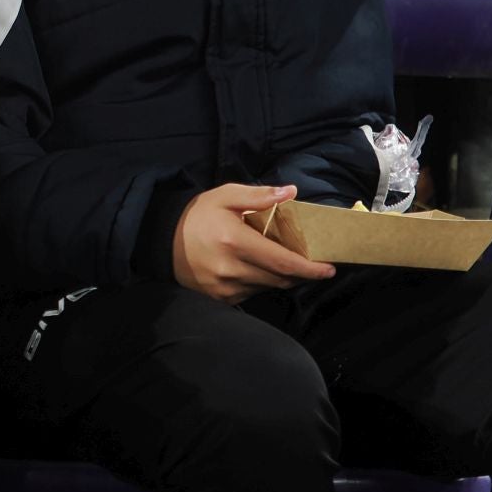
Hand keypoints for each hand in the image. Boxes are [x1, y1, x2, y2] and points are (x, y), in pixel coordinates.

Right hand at [173, 183, 335, 303]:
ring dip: (280, 277)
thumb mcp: (225, 196)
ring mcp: (225, 287)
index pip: (283, 263)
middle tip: (312, 263)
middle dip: (300, 273)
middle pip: (280, 279)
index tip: (329, 268)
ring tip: (280, 261)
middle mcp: (231, 268)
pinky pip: (252, 294)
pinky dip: (261, 283)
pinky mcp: (220, 298)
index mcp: (235, 241)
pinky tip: (254, 268)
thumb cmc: (197, 215)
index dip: (310, 269)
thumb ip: (259, 195)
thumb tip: (291, 193)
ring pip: (268, 288)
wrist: (161, 240)